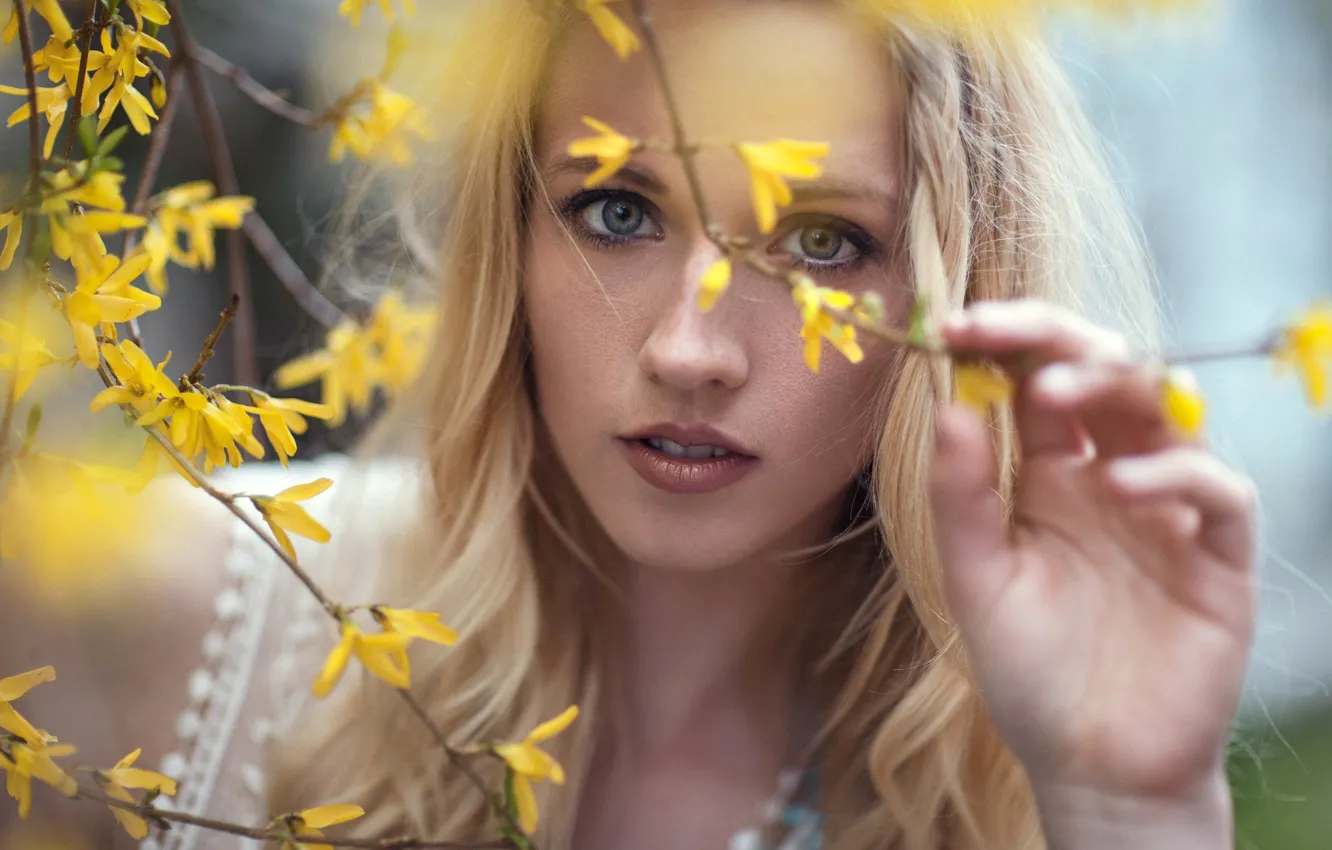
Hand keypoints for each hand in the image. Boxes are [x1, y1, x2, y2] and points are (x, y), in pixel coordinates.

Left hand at [928, 301, 1256, 840]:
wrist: (1091, 766)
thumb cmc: (1030, 673)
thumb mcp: (976, 580)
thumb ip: (962, 497)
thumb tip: (949, 406)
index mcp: (1051, 476)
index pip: (1036, 381)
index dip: (1002, 343)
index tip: (950, 325)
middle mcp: (1112, 477)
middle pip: (1104, 372)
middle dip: (1051, 339)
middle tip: (993, 330)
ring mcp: (1169, 510)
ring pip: (1165, 407)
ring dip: (1110, 384)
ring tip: (1050, 394)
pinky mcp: (1218, 556)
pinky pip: (1217, 490)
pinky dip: (1176, 472)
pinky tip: (1123, 484)